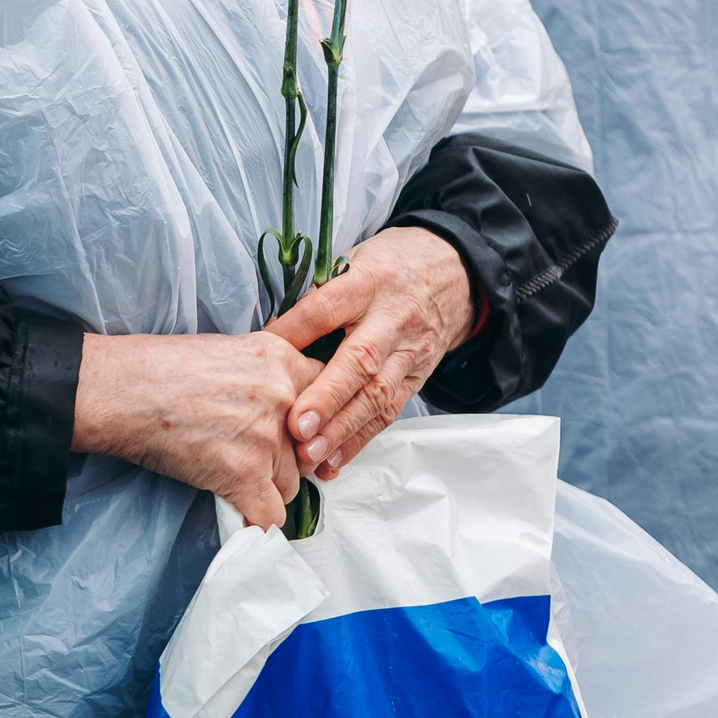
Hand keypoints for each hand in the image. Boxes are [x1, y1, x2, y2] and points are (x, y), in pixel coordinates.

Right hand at [71, 331, 318, 527]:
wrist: (123, 390)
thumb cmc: (164, 367)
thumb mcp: (231, 351)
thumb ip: (268, 375)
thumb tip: (287, 405)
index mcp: (283, 360)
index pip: (329, 398)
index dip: (311, 420)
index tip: (296, 432)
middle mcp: (285, 398)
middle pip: (312, 445)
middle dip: (290, 456)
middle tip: (257, 455)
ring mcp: (267, 439)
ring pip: (291, 483)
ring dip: (268, 486)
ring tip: (234, 475)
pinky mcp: (244, 475)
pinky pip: (269, 515)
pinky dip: (254, 519)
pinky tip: (239, 509)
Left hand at [264, 227, 475, 481]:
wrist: (455, 271)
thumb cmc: (390, 264)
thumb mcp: (356, 258)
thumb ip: (321, 292)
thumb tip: (274, 333)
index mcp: (370, 281)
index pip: (326, 308)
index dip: (293, 332)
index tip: (262, 355)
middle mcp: (393, 318)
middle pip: (359, 361)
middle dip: (326, 398)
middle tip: (296, 427)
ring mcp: (409, 352)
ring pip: (377, 395)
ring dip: (342, 429)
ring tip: (311, 453)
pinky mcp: (418, 377)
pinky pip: (389, 413)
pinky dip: (360, 440)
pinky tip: (334, 460)